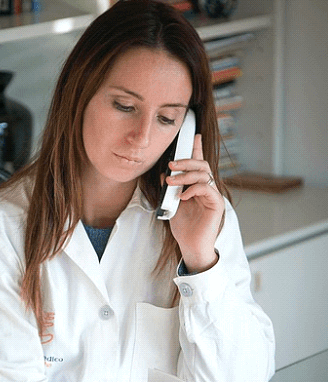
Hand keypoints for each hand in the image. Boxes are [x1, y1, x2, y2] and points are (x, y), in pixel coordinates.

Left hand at [166, 134, 224, 272]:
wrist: (191, 246)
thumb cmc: (184, 227)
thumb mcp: (172, 204)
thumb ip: (170, 189)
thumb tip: (164, 174)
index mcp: (197, 186)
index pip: (198, 164)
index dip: (196, 148)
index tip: (193, 134)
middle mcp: (207, 188)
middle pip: (201, 165)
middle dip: (186, 161)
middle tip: (171, 164)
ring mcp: (213, 195)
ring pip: (204, 174)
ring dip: (186, 175)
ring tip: (171, 182)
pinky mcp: (216, 204)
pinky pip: (206, 189)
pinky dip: (193, 189)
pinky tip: (183, 196)